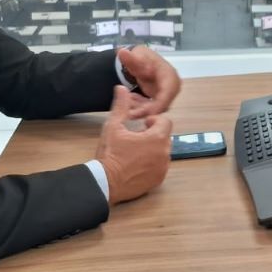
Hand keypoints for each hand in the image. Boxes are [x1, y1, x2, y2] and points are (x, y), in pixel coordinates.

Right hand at [97, 86, 172, 204]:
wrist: (105, 182)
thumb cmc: (110, 154)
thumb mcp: (113, 127)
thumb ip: (121, 106)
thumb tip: (121, 88)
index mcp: (157, 138)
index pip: (165, 121)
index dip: (153, 120)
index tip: (142, 125)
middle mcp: (164, 153)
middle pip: (165, 136)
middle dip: (153, 134)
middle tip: (136, 138)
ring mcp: (163, 168)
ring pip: (163, 151)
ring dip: (153, 149)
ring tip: (135, 151)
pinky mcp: (158, 180)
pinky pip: (160, 166)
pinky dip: (152, 163)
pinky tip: (136, 164)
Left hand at [117, 46, 181, 115]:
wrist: (142, 62)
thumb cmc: (141, 59)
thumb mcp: (135, 57)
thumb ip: (129, 58)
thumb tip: (121, 51)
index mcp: (169, 75)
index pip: (168, 92)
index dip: (160, 104)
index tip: (148, 114)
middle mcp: (172, 86)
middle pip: (164, 103)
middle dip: (147, 111)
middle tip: (130, 115)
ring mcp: (167, 94)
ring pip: (157, 109)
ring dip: (142, 111)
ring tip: (126, 110)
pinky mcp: (161, 100)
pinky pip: (152, 109)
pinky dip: (141, 110)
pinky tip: (129, 108)